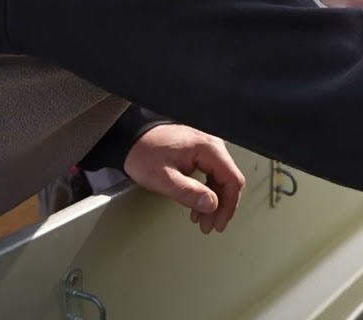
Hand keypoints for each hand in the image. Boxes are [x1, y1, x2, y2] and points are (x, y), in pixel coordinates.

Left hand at [124, 124, 245, 233]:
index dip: (228, 205)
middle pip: (229, 181)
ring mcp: (207, 148)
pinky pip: (211, 175)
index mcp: (208, 148)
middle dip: (220, 207)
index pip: (232, 180)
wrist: (130, 137)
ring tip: (203, 220)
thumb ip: (188, 192)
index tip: (219, 222)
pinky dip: (207, 192)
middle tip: (210, 225)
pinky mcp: (200, 153)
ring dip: (214, 202)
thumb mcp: (163, 177)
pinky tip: (199, 204)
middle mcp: (212, 145)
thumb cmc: (143, 152)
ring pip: (221, 180)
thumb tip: (211, 204)